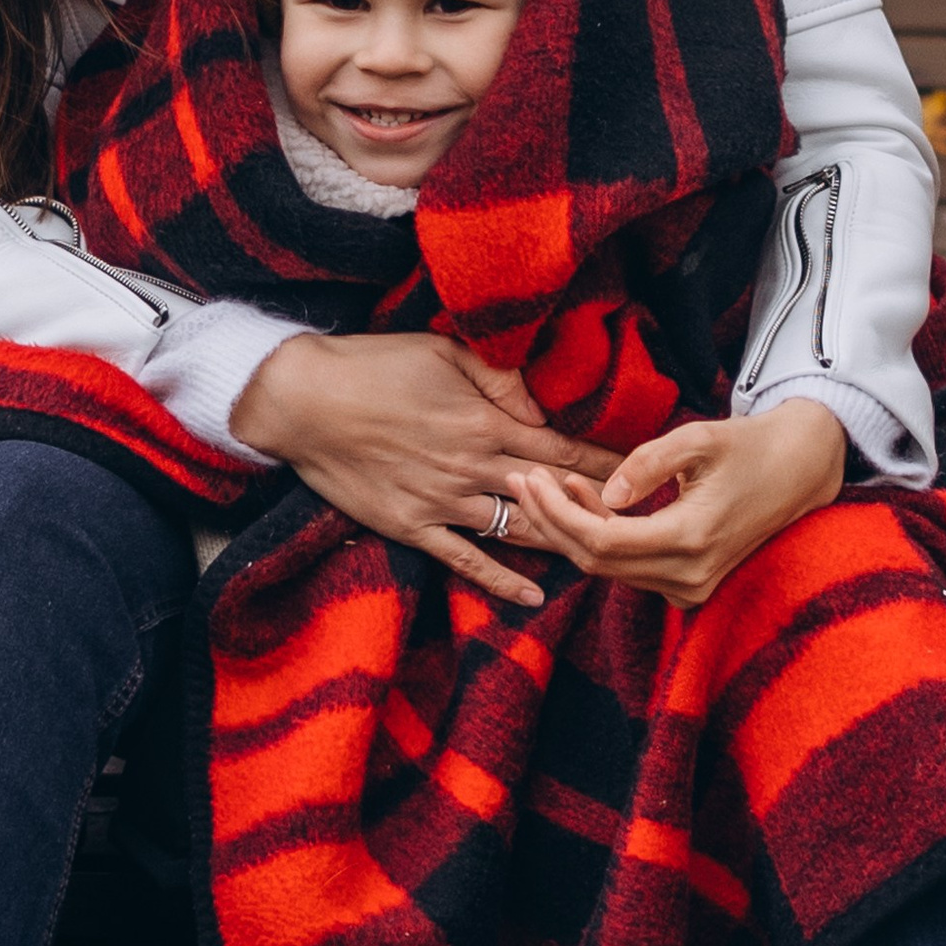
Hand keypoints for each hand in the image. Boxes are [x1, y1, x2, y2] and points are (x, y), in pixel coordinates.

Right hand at [232, 335, 620, 608]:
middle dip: (599, 508)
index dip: (604, 465)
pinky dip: (500, 579)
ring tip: (605, 557)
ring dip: (562, 542)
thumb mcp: (441, 351)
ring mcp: (442, 502)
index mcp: (484, 423)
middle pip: (550, 494)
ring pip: (517, 530)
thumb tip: (537, 407)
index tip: (642, 474)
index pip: (561, 450)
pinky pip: (465, 559)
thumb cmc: (371, 366)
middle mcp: (472, 468)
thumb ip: (498, 377)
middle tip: (643, 523)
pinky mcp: (411, 526)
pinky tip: (532, 594)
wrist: (302, 401)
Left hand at [501, 398, 847, 611]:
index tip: (528, 477)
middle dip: (551, 521)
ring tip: (544, 483)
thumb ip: (649, 462)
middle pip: (597, 561)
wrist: (801, 470)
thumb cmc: (750, 446)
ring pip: (608, 569)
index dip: (556, 513)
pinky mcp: (690, 585)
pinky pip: (629, 568)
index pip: (602, 541)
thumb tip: (604, 494)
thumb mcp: (700, 438)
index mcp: (692, 539)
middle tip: (519, 478)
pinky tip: (582, 500)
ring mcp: (692, 588)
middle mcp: (690, 576)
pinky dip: (598, 538)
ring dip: (570, 529)